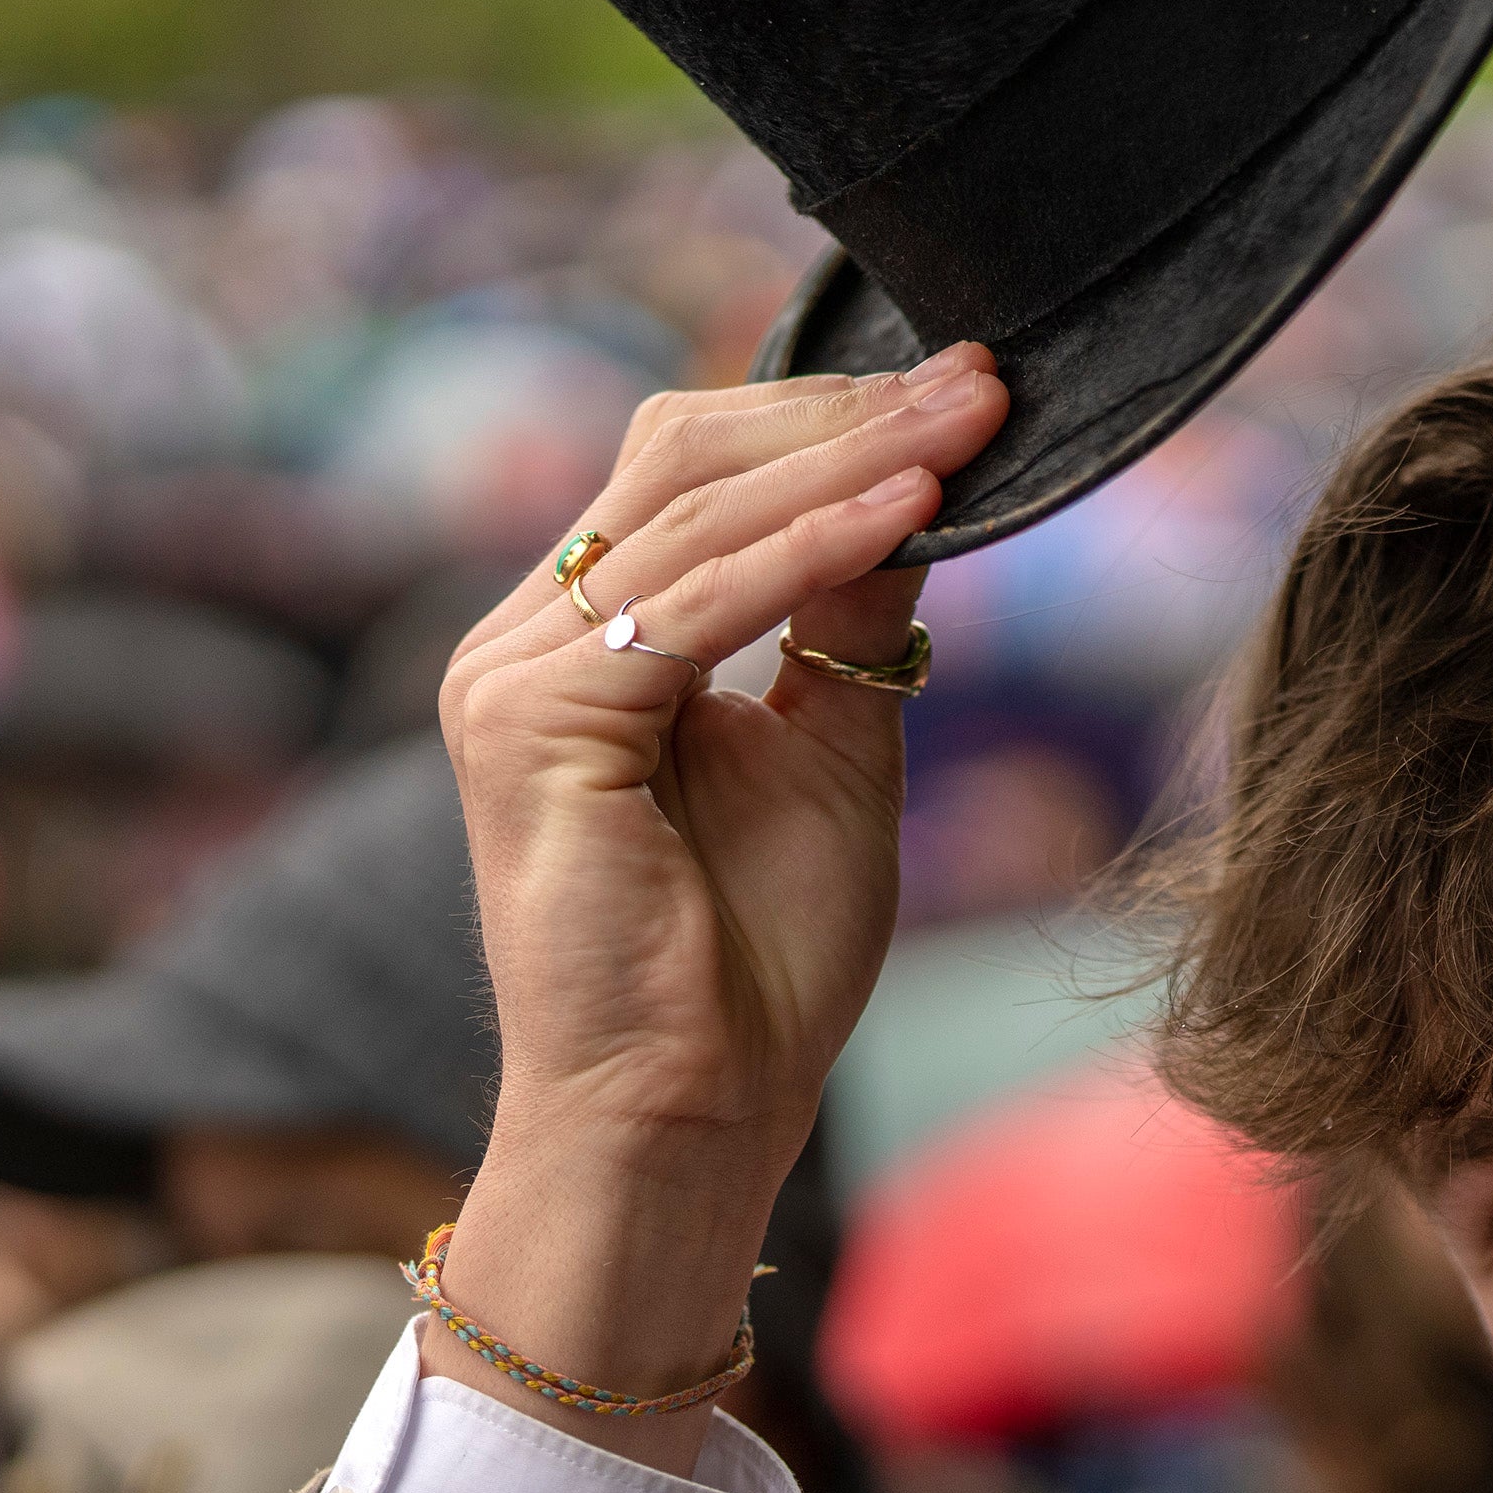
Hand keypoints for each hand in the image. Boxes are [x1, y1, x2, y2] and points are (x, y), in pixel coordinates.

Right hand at [429, 343, 1007, 1468]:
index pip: (698, 469)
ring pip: (697, 511)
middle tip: (984, 378)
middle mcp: (525, 640)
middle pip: (685, 456)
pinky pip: (695, 604)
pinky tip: (911, 512)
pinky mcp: (527, 725)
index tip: (972, 388)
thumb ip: (854, 619)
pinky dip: (812, 548)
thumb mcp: (836, 750)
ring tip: (973, 422)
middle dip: (846, 410)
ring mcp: (509, 676)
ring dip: (850, 457)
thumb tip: (921, 485)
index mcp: (584, 642)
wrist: (685, 1115)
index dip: (833, 414)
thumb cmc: (753, 965)